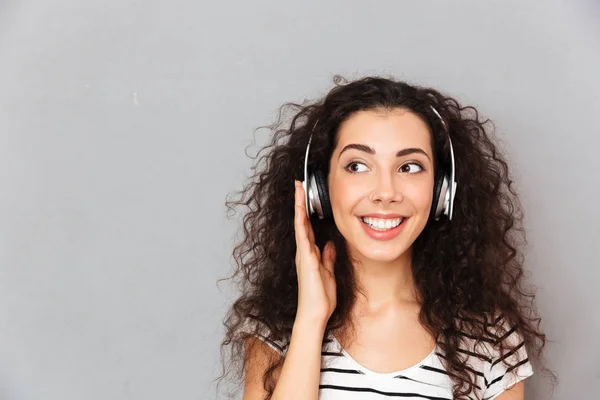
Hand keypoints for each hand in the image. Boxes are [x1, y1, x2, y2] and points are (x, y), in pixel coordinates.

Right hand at [293, 180, 336, 324]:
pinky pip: (302, 234)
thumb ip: (328, 258)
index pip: (308, 227)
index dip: (307, 211)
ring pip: (300, 223)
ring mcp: (303, 253)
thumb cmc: (321, 298)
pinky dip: (301, 220)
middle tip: (299, 184)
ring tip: (298, 188)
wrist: (315, 314)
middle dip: (300, 202)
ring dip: (299, 205)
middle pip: (302, 220)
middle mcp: (304, 251)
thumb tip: (330, 244)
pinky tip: (300, 208)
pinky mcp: (305, 258)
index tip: (306, 196)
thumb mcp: (329, 273)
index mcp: (311, 254)